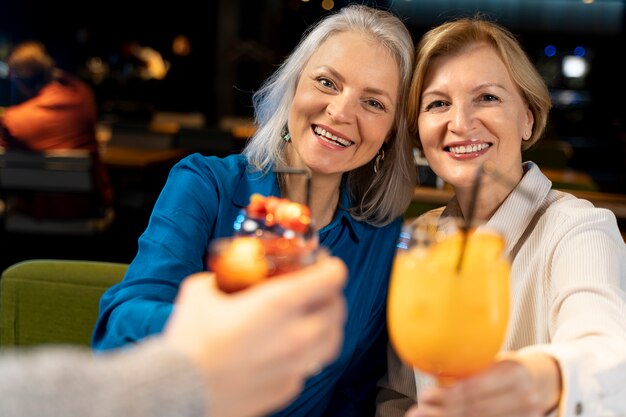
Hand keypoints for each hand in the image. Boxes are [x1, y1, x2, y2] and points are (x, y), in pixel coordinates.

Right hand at [164, 256, 346, 416]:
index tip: (323, 264)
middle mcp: (296, 334)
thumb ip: (221, 278)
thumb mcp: (201, 291)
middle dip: (331, 294)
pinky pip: (311, 365)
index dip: (330, 266)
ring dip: (328, 324)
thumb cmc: (189, 342)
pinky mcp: (288, 387)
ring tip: (314, 318)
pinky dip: (309, 352)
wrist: (178, 392)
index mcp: (279, 303)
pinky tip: (291, 347)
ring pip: (333, 340)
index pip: (331, 278)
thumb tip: (224, 276)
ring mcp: (295, 365)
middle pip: (338, 309)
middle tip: (318, 290)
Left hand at [405, 352, 560, 416]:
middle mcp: (523, 397)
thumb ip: (471, 369)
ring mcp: (526, 415)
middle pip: (476, 410)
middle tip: (419, 411)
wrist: (544, 383)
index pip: (476, 387)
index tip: (426, 395)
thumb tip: (435, 377)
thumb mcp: (495, 362)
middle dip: (443, 412)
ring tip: (426, 416)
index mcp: (514, 372)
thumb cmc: (511, 370)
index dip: (448, 394)